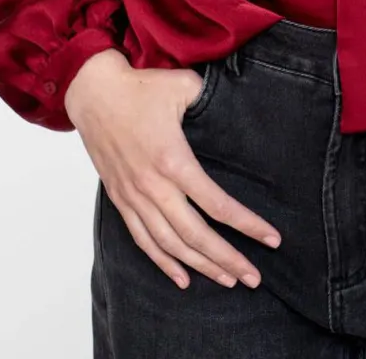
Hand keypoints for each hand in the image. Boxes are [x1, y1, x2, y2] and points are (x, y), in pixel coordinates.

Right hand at [65, 48, 281, 290]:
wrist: (93, 93)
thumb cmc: (140, 88)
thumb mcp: (183, 85)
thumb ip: (211, 99)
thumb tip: (233, 108)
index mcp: (174, 160)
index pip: (217, 204)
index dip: (247, 225)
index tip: (272, 239)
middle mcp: (154, 186)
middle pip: (196, 235)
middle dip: (228, 259)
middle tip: (253, 278)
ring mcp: (135, 197)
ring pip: (170, 244)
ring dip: (200, 266)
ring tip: (227, 280)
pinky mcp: (121, 199)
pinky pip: (143, 240)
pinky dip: (163, 262)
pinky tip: (183, 278)